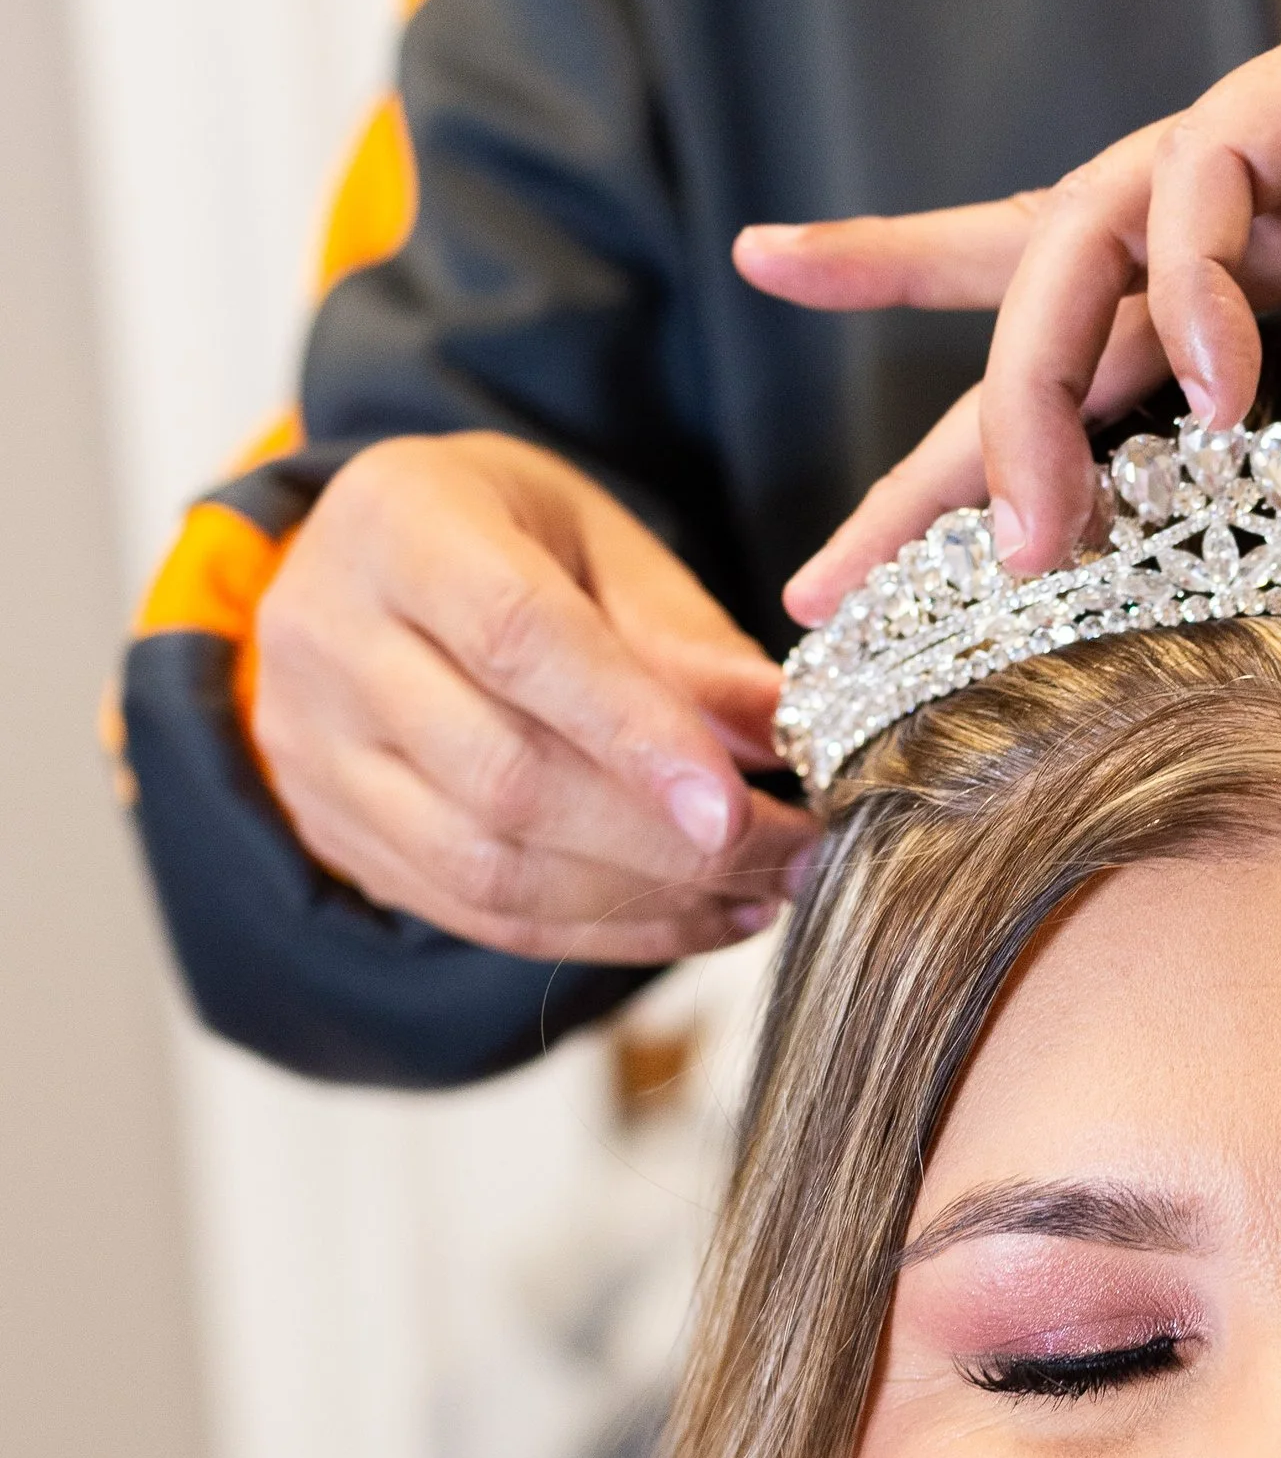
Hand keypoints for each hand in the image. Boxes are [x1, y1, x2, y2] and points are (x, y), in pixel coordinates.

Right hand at [251, 431, 815, 962]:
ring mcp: (313, 749)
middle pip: (502, 776)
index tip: (737, 805)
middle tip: (792, 855)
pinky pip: (476, 912)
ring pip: (486, 867)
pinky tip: (692, 918)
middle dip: (666, 840)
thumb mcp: (598, 542)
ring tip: (759, 893)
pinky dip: (598, 932)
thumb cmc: (504, 539)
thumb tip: (780, 731)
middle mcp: (328, 638)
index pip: (515, 639)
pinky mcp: (336, 834)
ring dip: (643, 900)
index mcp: (396, 525)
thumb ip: (683, 638)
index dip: (633, 731)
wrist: (363, 575)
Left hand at [742, 0, 1280, 653]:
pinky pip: (1206, 184)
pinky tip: (1220, 398)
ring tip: (1020, 543)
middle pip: (1034, 333)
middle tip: (815, 589)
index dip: (999, 456)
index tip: (899, 574)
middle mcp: (1246, 206)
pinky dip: (1195, 289)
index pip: (1109, 368)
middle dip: (924, 461)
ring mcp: (1273, 143)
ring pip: (1074, 255)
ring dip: (1030, 394)